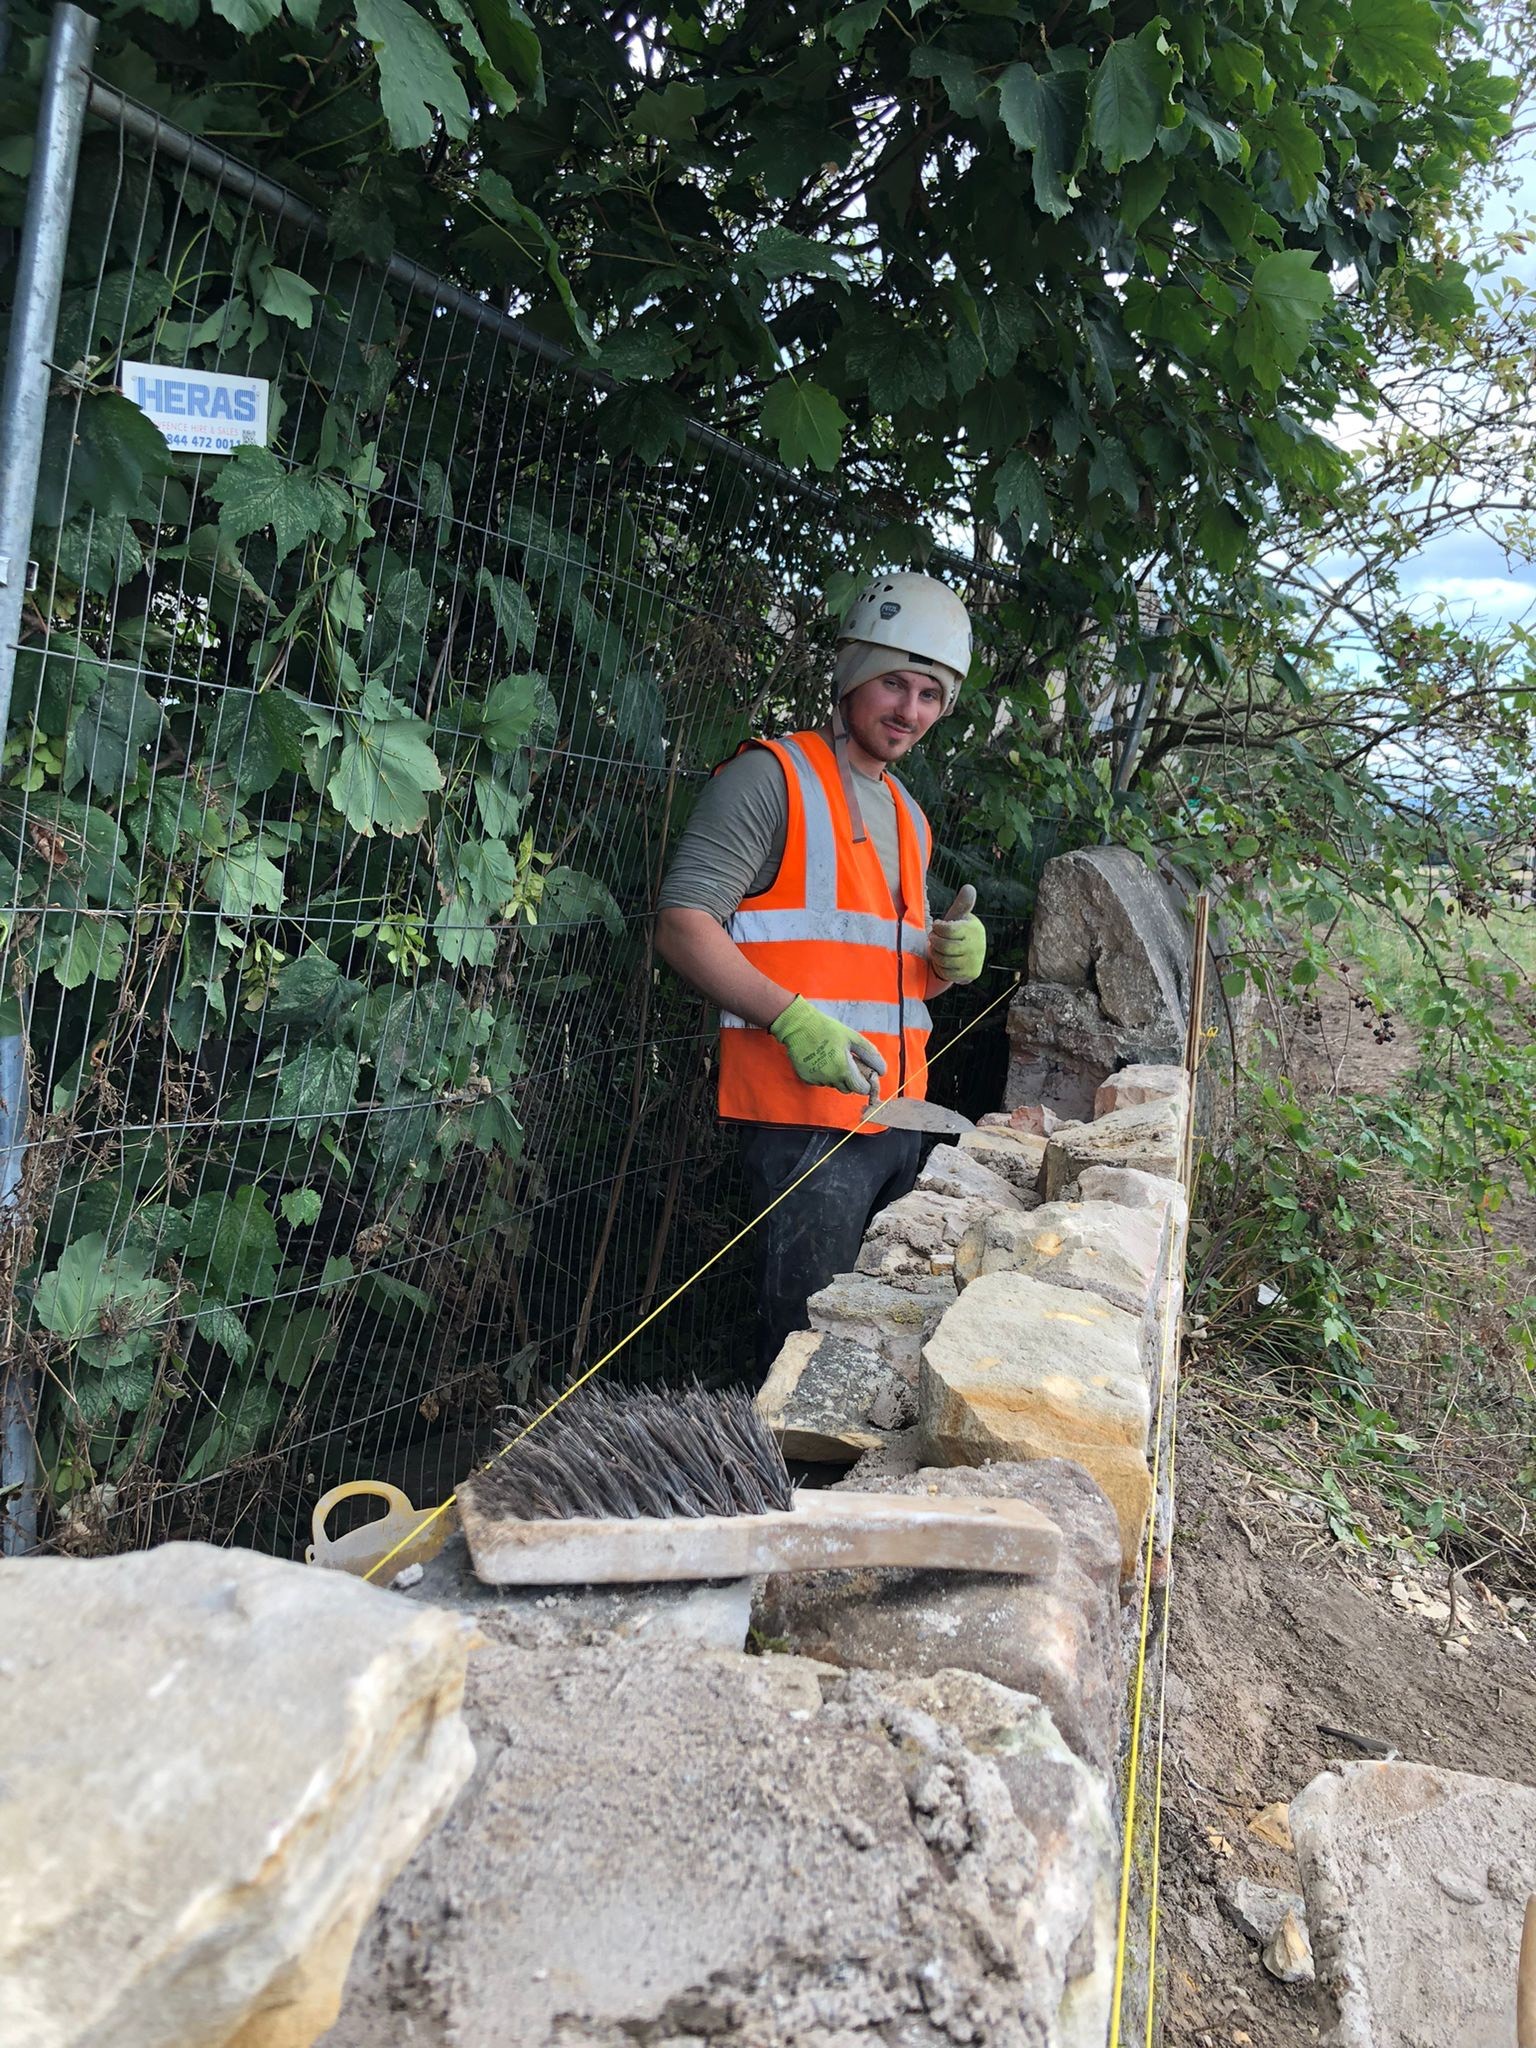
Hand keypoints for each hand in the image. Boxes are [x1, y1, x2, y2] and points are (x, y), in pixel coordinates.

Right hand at [769, 996, 886, 1094]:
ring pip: (834, 1085)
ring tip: (833, 1057)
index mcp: (843, 1069)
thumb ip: (870, 1054)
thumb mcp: (852, 1037)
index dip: (866, 1082)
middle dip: (852, 1079)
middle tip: (848, 1062)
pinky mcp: (806, 1078)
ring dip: (838, 1076)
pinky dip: (824, 1074)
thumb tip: (882, 1071)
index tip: (864, 1072)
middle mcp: (830, 1078)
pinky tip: (821, 1059)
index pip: (862, 1089)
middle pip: (848, 1089)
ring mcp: (817, 1079)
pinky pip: (821, 1081)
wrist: (798, 1026)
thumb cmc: (827, 1029)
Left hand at [930, 883, 986, 984]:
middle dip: (934, 942)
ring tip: (937, 948)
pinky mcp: (969, 974)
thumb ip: (963, 903)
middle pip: (943, 946)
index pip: (948, 930)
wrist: (971, 955)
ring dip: (936, 954)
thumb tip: (969, 887)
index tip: (937, 925)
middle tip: (933, 938)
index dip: (937, 928)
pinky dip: (941, 966)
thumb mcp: (960, 916)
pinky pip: (947, 972)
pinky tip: (943, 960)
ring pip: (943, 960)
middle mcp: (976, 946)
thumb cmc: (960, 931)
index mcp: (973, 929)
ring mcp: (973, 961)